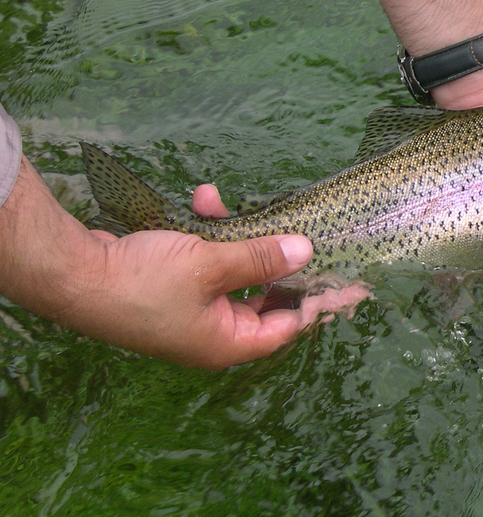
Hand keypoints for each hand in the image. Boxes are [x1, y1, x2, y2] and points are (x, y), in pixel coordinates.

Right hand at [0, 156, 366, 369]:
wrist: (72, 274)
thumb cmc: (141, 282)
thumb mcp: (210, 265)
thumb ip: (261, 258)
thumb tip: (306, 252)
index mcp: (227, 341)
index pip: (289, 326)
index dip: (320, 301)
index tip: (352, 282)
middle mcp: (213, 330)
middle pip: (266, 295)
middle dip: (276, 256)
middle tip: (309, 233)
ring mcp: (192, 308)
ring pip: (234, 268)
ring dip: (235, 234)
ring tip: (227, 204)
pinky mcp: (173, 284)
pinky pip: (205, 259)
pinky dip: (208, 232)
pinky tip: (203, 198)